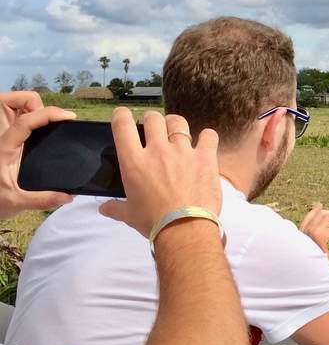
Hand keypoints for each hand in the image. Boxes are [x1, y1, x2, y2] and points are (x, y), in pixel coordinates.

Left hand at [0, 91, 74, 218]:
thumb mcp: (17, 203)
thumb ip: (42, 200)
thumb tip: (68, 196)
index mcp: (5, 148)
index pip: (25, 121)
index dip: (47, 113)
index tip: (68, 116)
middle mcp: (4, 138)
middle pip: (18, 104)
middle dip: (38, 106)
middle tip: (54, 123)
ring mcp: (5, 137)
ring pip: (17, 107)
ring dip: (35, 110)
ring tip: (50, 125)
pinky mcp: (8, 141)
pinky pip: (20, 119)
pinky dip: (32, 117)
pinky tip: (44, 131)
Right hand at [99, 109, 220, 236]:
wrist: (185, 229)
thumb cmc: (154, 222)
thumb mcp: (129, 215)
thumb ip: (116, 208)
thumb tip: (103, 208)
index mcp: (133, 161)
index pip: (122, 124)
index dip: (122, 115)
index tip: (124, 118)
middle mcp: (157, 151)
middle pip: (153, 118)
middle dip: (152, 121)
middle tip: (155, 131)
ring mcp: (182, 152)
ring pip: (178, 122)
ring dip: (176, 125)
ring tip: (178, 134)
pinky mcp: (205, 158)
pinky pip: (208, 136)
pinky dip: (207, 137)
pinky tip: (205, 144)